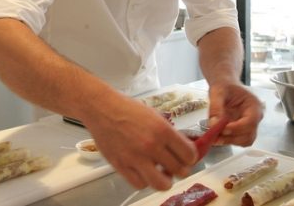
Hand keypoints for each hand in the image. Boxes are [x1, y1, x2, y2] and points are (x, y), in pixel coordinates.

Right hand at [82, 96, 196, 190]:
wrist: (102, 109)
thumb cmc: (128, 109)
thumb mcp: (155, 116)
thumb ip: (169, 134)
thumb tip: (182, 148)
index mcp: (162, 130)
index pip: (189, 154)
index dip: (191, 157)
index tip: (188, 157)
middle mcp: (151, 146)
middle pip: (179, 171)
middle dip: (181, 169)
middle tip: (176, 166)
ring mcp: (136, 158)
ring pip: (161, 184)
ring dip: (165, 181)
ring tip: (162, 174)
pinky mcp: (121, 166)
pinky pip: (140, 185)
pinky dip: (145, 181)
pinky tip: (144, 173)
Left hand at [207, 81, 263, 146]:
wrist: (224, 87)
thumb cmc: (224, 87)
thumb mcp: (217, 92)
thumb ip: (215, 107)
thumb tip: (213, 124)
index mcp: (254, 105)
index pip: (251, 121)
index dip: (237, 128)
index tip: (223, 129)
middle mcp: (254, 117)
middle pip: (249, 134)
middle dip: (232, 137)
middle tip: (216, 134)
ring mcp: (249, 126)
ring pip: (244, 141)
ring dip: (229, 141)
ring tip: (215, 136)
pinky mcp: (241, 131)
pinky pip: (238, 141)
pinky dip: (227, 141)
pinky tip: (217, 136)